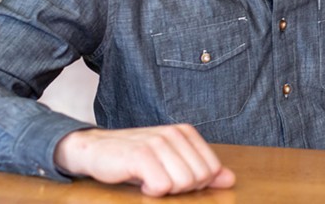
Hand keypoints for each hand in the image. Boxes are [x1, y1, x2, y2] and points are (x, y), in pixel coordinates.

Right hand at [53, 124, 235, 196]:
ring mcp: (157, 142)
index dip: (195, 183)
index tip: (173, 178)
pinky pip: (161, 186)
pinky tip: (140, 182)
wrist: (95, 150)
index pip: (212, 169)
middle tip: (159, 180)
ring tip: (149, 180)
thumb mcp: (171, 162)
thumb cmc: (135, 159)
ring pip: (182, 183)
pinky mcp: (140, 154)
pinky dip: (151, 192)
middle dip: (181, 188)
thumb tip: (229, 179)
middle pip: (199, 178)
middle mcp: (174, 133)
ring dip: (164, 190)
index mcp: (185, 132)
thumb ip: (201, 170)